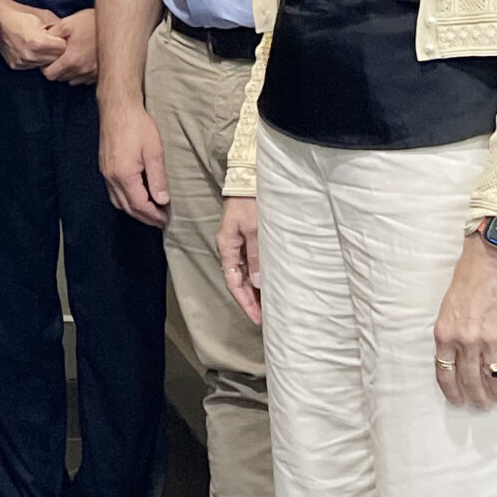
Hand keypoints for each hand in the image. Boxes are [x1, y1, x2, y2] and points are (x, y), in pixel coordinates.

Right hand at [0, 0, 65, 71]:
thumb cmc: (21, 13)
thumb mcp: (44, 15)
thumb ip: (60, 27)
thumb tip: (72, 35)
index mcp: (38, 42)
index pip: (62, 49)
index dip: (63, 41)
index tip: (60, 36)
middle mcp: (30, 55)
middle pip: (55, 59)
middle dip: (56, 51)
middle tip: (53, 41)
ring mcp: (21, 62)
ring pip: (44, 65)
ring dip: (46, 57)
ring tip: (42, 44)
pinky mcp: (15, 65)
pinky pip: (32, 66)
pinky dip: (35, 59)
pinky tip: (32, 48)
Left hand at [40, 8, 99, 86]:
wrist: (116, 24)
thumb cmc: (91, 22)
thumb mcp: (67, 23)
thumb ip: (52, 35)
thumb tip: (42, 41)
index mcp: (71, 60)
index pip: (50, 75)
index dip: (46, 67)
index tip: (49, 58)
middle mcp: (82, 70)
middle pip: (61, 78)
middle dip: (57, 69)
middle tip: (59, 56)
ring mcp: (93, 74)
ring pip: (73, 80)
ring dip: (69, 72)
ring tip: (72, 57)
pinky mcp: (101, 73)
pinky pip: (85, 79)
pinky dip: (81, 73)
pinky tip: (83, 60)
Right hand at [101, 100, 169, 225]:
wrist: (117, 108)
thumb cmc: (137, 125)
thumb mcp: (154, 151)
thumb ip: (157, 178)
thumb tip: (162, 201)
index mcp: (124, 175)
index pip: (139, 205)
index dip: (153, 215)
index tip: (165, 219)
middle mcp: (111, 178)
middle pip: (127, 207)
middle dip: (144, 217)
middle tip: (160, 221)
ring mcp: (105, 173)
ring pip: (118, 202)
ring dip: (133, 211)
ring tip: (149, 212)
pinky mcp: (104, 168)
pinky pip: (113, 193)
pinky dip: (124, 201)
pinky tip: (134, 198)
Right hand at [218, 197, 262, 325]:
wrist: (250, 178)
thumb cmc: (251, 201)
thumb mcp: (255, 229)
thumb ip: (255, 256)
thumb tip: (256, 283)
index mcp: (227, 247)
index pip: (233, 283)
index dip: (245, 302)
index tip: (257, 319)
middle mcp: (231, 248)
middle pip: (238, 281)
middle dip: (251, 301)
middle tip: (265, 319)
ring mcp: (239, 243)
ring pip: (245, 274)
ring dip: (255, 290)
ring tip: (268, 306)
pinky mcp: (248, 237)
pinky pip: (251, 263)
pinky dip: (259, 276)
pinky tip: (268, 283)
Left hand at [433, 234, 496, 408]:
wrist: (491, 261)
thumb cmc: (467, 279)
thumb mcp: (446, 308)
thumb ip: (449, 335)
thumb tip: (453, 358)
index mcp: (445, 335)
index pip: (445, 373)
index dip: (452, 391)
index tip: (458, 401)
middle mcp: (466, 341)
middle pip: (470, 380)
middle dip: (476, 397)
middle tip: (481, 406)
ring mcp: (491, 339)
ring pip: (493, 376)